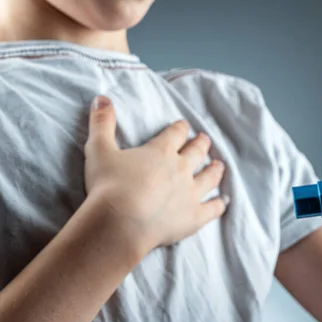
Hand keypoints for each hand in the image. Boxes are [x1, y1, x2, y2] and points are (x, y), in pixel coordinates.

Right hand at [83, 95, 228, 251]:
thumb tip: (101, 97)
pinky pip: (212, 209)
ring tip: (219, 165)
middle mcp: (181, 169)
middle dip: (201, 144)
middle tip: (205, 140)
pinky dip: (218, 205)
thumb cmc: (108, 186)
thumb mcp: (99, 150)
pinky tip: (222, 202)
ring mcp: (190, 194)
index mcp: (161, 151)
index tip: (184, 125)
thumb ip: (102, 123)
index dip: (180, 128)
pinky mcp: (193, 217)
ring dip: (214, 170)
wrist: (120, 224)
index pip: (175, 134)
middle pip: (196, 152)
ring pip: (209, 178)